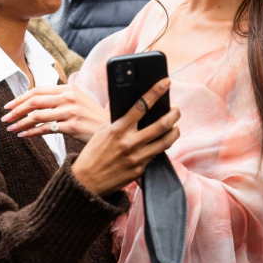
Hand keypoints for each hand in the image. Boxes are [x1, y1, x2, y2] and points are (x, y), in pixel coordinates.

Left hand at [2, 85, 108, 143]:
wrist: (111, 128)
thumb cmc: (91, 117)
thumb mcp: (78, 100)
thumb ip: (60, 96)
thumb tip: (37, 98)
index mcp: (67, 89)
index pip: (38, 90)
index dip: (20, 98)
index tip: (9, 106)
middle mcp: (68, 97)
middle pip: (34, 101)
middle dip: (16, 110)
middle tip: (5, 117)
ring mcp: (69, 111)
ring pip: (37, 116)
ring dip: (20, 122)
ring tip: (11, 128)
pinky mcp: (71, 126)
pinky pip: (45, 129)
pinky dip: (31, 132)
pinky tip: (23, 135)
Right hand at [72, 78, 179, 195]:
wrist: (86, 180)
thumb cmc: (94, 152)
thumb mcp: (103, 131)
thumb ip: (119, 121)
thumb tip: (137, 110)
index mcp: (118, 129)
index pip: (141, 106)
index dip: (156, 92)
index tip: (166, 82)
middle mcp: (129, 142)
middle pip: (161, 124)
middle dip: (174, 114)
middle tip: (176, 110)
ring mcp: (136, 158)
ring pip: (166, 142)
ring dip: (175, 132)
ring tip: (175, 127)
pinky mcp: (140, 170)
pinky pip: (155, 156)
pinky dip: (158, 148)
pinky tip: (159, 144)